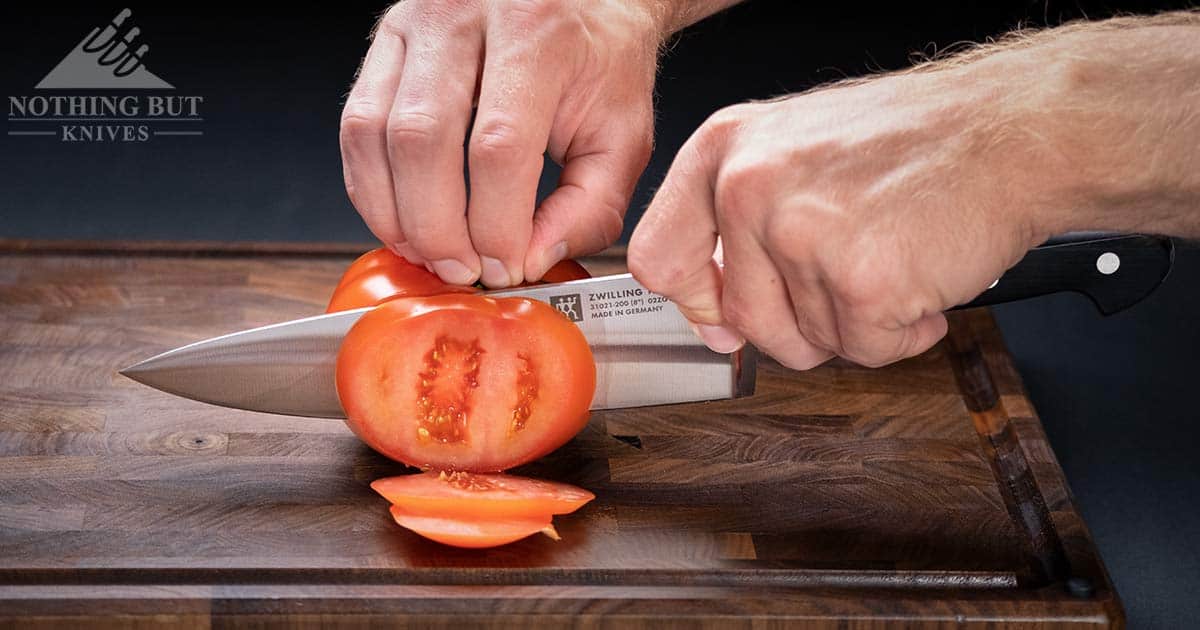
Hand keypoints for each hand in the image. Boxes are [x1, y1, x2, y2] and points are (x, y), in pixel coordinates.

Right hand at [339, 0, 662, 286]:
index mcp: (538, 35)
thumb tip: (530, 260)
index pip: (497, 146)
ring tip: (429, 253)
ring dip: (394, 213)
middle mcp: (467, 15)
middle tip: (462, 270)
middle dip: (437, 229)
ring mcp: (416, 23)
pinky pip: (356, 124)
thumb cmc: (601, 62)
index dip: (495, 224)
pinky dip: (371, 185)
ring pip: (374, 132)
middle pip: (423, 139)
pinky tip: (402, 218)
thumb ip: (588, 207)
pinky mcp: (387, 39)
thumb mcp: (622, 136)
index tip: (506, 266)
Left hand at [629, 62, 1067, 368]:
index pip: (659, 256)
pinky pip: (865, 350)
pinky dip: (903, 333)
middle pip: (742, 318)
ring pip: (807, 340)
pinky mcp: (859, 279)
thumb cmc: (916, 142)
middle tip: (848, 283)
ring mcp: (800, 233)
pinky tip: (922, 278)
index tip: (724, 312)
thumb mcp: (797, 154)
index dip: (696, 299)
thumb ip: (741, 231)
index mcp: (724, 151)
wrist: (1012, 130)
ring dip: (858, 323)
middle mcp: (748, 187)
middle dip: (801, 323)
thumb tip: (713, 323)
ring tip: (894, 260)